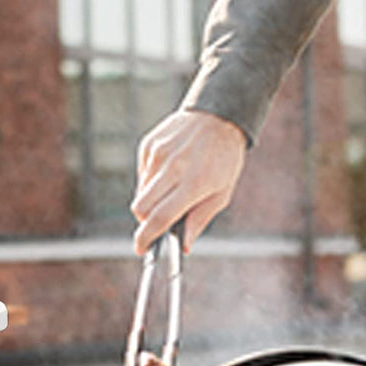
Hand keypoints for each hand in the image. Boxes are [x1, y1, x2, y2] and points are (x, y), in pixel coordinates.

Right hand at [131, 109, 247, 253]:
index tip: (141, 248)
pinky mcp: (149, 145)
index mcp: (193, 183)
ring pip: (140, 192)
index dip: (147, 237)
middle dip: (145, 221)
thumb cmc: (224, 158)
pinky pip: (142, 174)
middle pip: (141, 208)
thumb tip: (184, 245)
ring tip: (172, 189)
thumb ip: (200, 219)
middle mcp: (172, 168)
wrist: (219, 116)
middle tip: (157, 222)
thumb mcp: (222, 193)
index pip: (160, 217)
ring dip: (151, 200)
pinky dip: (151, 181)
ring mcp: (158, 154)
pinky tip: (169, 171)